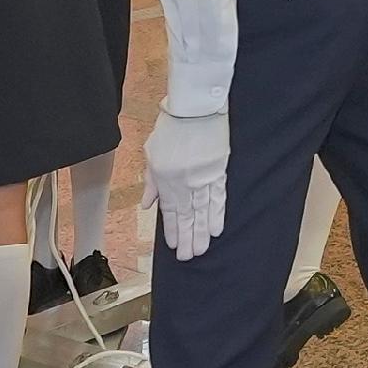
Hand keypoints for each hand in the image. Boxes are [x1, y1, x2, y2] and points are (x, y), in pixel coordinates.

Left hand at [145, 108, 228, 259]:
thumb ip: (151, 181)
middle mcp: (184, 183)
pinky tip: (217, 228)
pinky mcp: (218, 171)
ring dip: (202, 232)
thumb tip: (149, 204)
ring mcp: (203, 179)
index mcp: (166, 179)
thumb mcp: (151, 153)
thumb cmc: (170, 128)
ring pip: (203, 211)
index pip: (170, 211)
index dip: (173, 230)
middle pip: (187, 216)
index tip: (175, 246)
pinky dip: (218, 214)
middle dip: (188, 238)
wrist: (195, 110)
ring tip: (203, 249)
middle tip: (190, 257)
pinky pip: (218, 197)